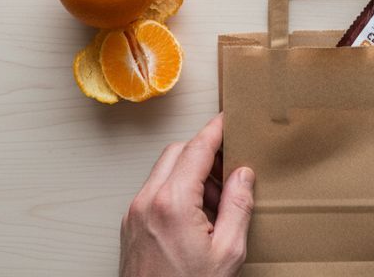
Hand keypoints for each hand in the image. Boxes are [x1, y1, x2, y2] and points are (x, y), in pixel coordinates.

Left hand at [119, 113, 254, 276]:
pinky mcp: (129, 226)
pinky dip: (177, 190)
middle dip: (205, 153)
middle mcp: (147, 201)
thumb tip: (243, 174)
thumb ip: (238, 206)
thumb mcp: (227, 253)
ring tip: (216, 203)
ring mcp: (134, 213)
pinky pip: (154, 191)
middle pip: (177, 152)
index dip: (216, 130)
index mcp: (172, 203)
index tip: (229, 120)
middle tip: (230, 169)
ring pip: (164, 170)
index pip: (197, 149)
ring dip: (191, 173)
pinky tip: (197, 215)